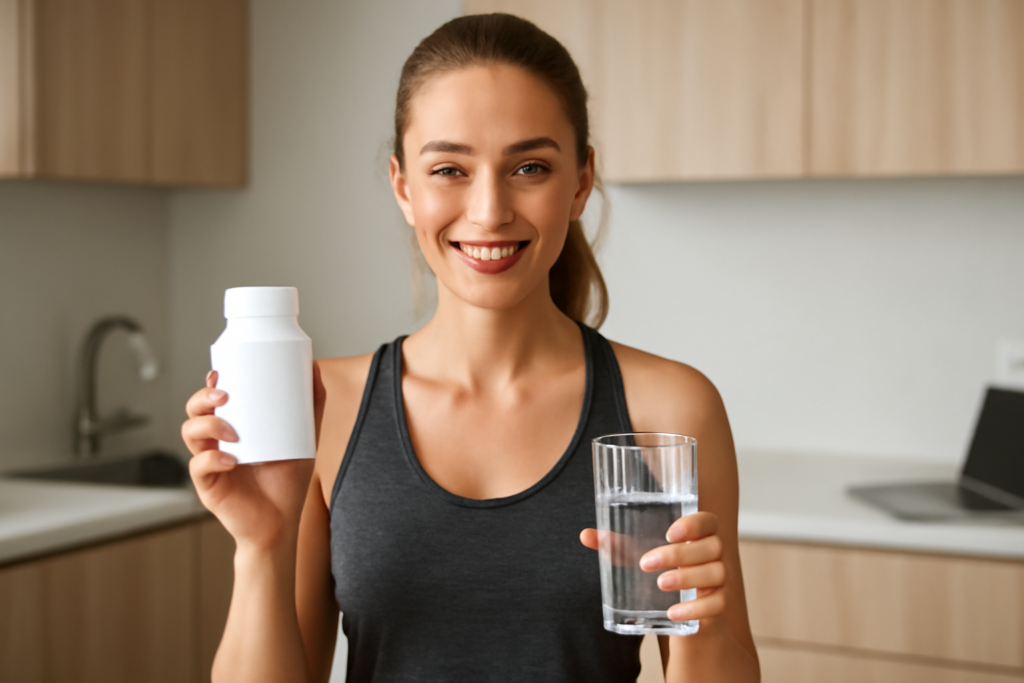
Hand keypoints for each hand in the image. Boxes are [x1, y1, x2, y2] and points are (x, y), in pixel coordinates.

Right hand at [181, 370, 313, 550]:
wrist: (281, 523)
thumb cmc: (287, 481)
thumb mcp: (304, 439)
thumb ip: (311, 406)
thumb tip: (315, 367)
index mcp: (233, 428)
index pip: (212, 400)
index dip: (209, 384)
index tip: (220, 373)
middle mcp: (216, 442)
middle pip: (194, 411)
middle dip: (203, 398)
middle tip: (225, 395)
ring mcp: (209, 463)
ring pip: (190, 433)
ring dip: (208, 425)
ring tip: (234, 432)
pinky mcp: (208, 486)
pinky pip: (198, 467)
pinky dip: (211, 459)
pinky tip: (230, 460)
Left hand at [580, 511, 726, 622]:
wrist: (681, 611)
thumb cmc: (661, 571)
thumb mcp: (636, 556)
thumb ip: (615, 544)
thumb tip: (585, 535)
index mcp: (698, 534)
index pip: (708, 520)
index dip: (694, 524)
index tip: (669, 533)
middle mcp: (714, 554)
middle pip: (712, 547)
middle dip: (679, 554)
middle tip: (646, 563)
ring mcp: (720, 579)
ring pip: (717, 573)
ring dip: (688, 578)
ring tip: (659, 583)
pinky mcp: (719, 604)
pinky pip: (717, 605)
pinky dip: (695, 608)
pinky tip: (673, 613)